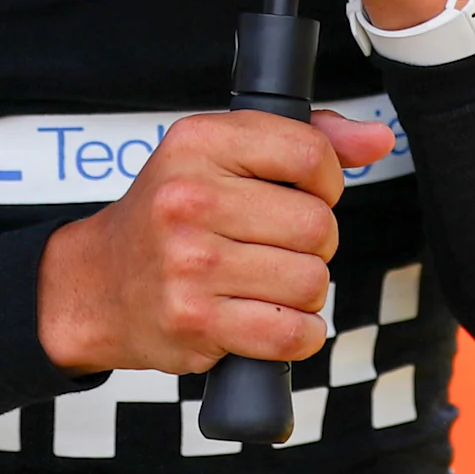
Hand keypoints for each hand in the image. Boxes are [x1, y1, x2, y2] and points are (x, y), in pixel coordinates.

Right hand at [37, 108, 399, 373]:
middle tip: (278, 246)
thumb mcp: (220, 154)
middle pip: (316, 225)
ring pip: (310, 281)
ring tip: (267, 283)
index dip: (325, 182)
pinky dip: (297, 334)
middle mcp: (189, 199)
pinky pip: (290, 334)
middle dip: (314, 243)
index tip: (305, 195)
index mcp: (198, 143)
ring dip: (303, 290)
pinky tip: (272, 320)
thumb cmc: (169, 216)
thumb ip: (304, 139)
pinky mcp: (195, 321)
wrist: (97, 283)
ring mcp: (190, 263)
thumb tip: (378, 141)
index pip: (309, 154)